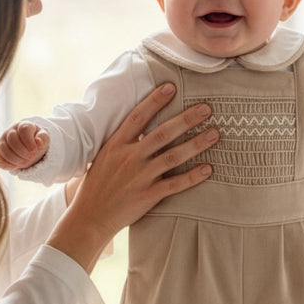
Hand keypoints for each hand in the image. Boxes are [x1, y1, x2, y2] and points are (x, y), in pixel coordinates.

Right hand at [0, 121, 49, 170]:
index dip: (28, 141)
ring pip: (4, 149)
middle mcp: (10, 131)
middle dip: (22, 151)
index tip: (34, 151)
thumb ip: (43, 138)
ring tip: (25, 162)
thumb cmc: (36, 140)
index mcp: (23, 125)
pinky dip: (7, 164)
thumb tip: (39, 142)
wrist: (28, 145)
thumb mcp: (43, 138)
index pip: (23, 130)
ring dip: (15, 159)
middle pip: (12, 139)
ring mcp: (2, 140)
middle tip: (31, 158)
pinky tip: (16, 166)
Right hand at [47, 84, 216, 272]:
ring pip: (172, 157)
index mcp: (116, 145)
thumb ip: (123, 141)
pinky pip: (174, 184)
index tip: (171, 87)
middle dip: (186, 119)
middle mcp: (129, 158)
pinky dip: (192, 177)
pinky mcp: (147, 196)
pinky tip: (208, 169)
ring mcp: (139, 177)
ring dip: (195, 144)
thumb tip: (140, 123)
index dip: (154, 101)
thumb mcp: (104, 156)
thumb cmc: (97, 185)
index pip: (137, 117)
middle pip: (162, 134)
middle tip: (207, 108)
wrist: (89, 217)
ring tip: (215, 134)